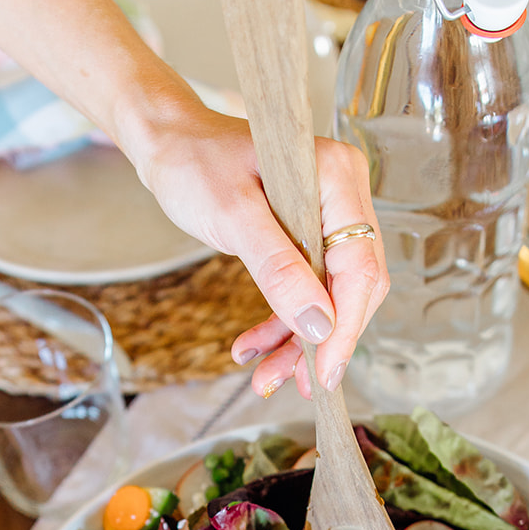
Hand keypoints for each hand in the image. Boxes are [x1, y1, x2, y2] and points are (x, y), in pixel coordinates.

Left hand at [137, 106, 387, 398]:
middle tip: (294, 384)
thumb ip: (278, 270)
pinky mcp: (308, 236)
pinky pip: (307, 290)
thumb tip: (318, 326)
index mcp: (338, 177)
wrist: (169, 145)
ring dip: (298, 341)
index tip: (322, 373)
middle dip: (322, 340)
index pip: (359, 266)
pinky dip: (283, 323)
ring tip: (266, 376)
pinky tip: (255, 348)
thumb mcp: (233, 216)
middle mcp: (343, 196)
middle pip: (353, 287)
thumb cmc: (195, 163)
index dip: (345, 326)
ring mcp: (328, 216)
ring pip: (330, 296)